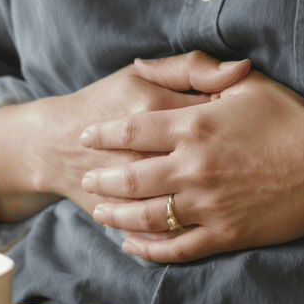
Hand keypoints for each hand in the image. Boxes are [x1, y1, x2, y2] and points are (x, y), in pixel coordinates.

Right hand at [0, 53, 250, 221]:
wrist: (52, 144)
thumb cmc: (105, 104)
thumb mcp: (144, 77)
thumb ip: (192, 68)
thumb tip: (241, 67)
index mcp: (161, 113)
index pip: (222, 120)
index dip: (242, 127)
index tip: (250, 129)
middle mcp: (152, 154)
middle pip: (214, 170)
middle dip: (238, 171)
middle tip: (251, 168)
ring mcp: (140, 192)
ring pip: (189, 207)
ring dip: (217, 206)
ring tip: (233, 199)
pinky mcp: (130, 218)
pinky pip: (165, 236)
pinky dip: (186, 236)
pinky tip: (203, 229)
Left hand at [79, 67, 303, 261]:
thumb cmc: (290, 118)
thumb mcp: (242, 84)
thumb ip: (191, 71)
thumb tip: (143, 64)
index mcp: (194, 125)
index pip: (131, 131)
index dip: (102, 134)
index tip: (85, 136)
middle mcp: (193, 165)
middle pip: (129, 177)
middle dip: (101, 180)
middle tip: (86, 180)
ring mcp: (207, 202)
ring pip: (145, 215)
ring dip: (116, 216)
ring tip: (99, 214)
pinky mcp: (224, 232)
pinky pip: (175, 246)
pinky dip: (148, 249)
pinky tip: (132, 246)